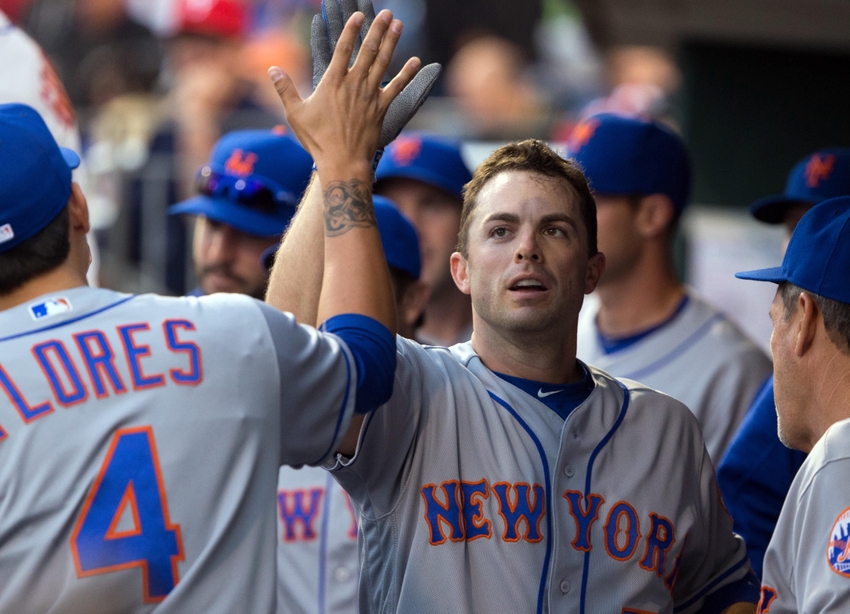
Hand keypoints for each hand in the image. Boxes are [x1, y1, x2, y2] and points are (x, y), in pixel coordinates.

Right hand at [269, 10, 420, 173]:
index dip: (351, 30)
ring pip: (383, 63)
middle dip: (377, 29)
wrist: (342, 161)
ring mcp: (369, 95)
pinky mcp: (381, 108)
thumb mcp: (295, 114)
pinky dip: (407, 74)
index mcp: (332, 82)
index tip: (358, 15)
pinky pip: (397, 87)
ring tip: (398, 24)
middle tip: (386, 12)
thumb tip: (272, 70)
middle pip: (368, 50)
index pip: (343, 49)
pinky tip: (417, 61)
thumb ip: (285, 89)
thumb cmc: (318, 140)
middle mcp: (353, 84)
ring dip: (392, 42)